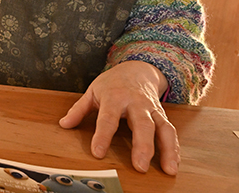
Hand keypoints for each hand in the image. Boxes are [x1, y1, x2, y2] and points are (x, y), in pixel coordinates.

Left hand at [59, 61, 178, 175]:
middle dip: (142, 146)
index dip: (102, 136)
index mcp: (114, 97)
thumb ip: (79, 109)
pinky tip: (174, 163)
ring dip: (166, 150)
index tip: (98, 153)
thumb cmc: (112, 83)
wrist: (137, 69)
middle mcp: (136, 103)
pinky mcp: (162, 115)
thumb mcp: (92, 91)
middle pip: (142, 124)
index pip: (107, 118)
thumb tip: (63, 124)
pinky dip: (174, 148)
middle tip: (140, 166)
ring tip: (168, 169)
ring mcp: (151, 109)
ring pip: (162, 128)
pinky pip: (171, 131)